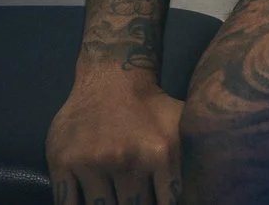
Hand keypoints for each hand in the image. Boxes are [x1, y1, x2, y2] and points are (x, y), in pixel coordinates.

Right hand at [48, 69, 183, 204]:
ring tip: (113, 198)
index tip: (152, 200)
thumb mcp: (181, 125)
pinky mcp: (62, 163)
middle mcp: (125, 160)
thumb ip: (194, 158)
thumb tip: (206, 191)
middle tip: (134, 199)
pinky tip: (89, 201)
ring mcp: (91, 162)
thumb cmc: (150, 106)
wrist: (112, 76)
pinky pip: (68, 204)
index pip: (163, 204)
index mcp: (159, 155)